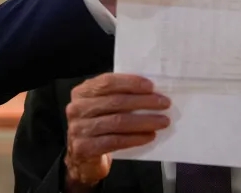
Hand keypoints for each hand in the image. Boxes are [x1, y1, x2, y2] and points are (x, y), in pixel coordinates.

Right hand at [64, 73, 170, 188]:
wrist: (82, 158)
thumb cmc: (97, 127)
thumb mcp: (100, 107)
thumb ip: (116, 96)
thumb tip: (148, 91)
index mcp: (81, 92)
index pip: (107, 82)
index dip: (131, 83)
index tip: (151, 86)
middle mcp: (77, 108)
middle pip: (115, 101)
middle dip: (143, 102)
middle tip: (163, 103)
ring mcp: (79, 128)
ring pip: (118, 122)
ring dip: (144, 121)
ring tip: (162, 121)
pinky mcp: (85, 147)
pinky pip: (116, 141)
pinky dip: (135, 138)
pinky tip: (149, 136)